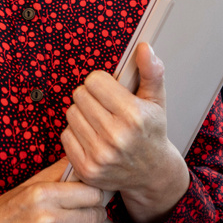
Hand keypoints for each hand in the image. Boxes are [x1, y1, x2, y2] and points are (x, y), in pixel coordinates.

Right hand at [0, 157, 105, 222]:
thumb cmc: (4, 213)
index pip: (92, 194)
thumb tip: (81, 162)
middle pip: (94, 216)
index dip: (93, 195)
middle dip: (92, 213)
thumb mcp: (26, 187)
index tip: (88, 197)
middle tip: (81, 213)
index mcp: (41, 196)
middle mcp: (46, 222)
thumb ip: (56, 173)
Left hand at [61, 43, 189, 222]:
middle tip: (105, 108)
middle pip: (80, 95)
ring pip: (71, 113)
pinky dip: (76, 134)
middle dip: (91, 97)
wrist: (153, 174)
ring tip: (100, 122)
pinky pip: (65, 135)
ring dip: (82, 114)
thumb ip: (151, 71)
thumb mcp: (156, 100)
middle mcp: (116, 137)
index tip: (111, 92)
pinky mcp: (87, 169)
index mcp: (134, 116)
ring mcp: (100, 155)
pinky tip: (93, 138)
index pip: (94, 80)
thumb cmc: (152, 132)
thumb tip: (143, 48)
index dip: (102, 83)